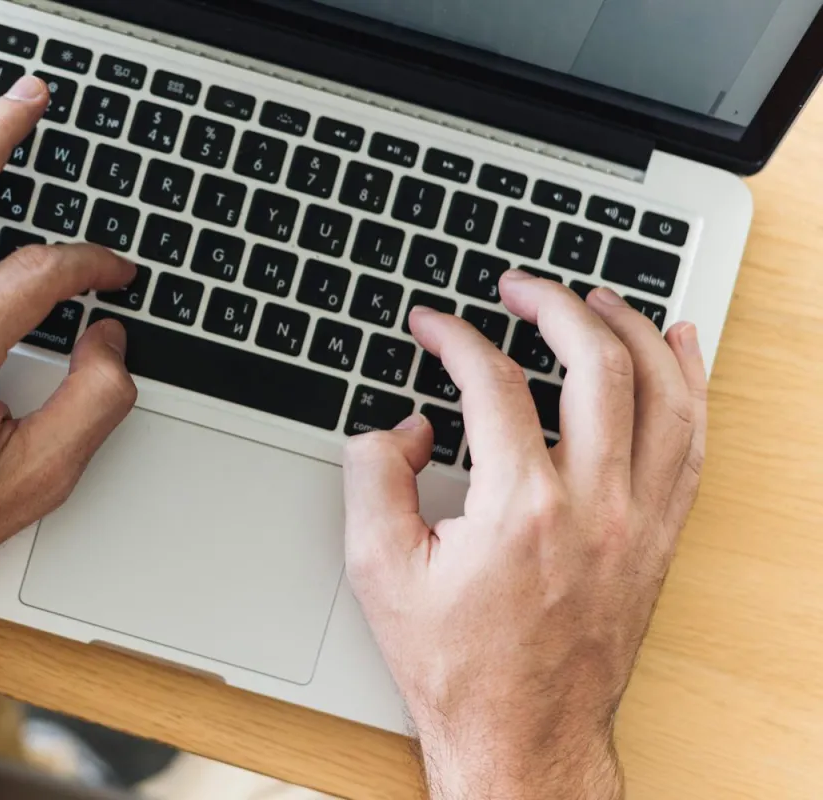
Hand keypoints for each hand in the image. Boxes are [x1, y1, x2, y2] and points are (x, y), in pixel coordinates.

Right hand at [343, 271, 706, 798]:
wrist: (523, 736)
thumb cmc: (457, 665)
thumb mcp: (377, 572)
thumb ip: (374, 478)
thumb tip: (405, 427)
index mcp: (521, 510)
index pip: (494, 384)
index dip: (456, 338)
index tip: (433, 324)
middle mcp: (595, 506)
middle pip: (596, 364)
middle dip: (555, 305)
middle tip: (519, 287)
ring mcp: (640, 521)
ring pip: (664, 393)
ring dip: (632, 330)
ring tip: (597, 297)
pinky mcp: (660, 538)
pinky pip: (692, 441)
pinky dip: (690, 384)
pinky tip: (678, 349)